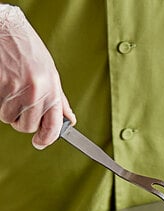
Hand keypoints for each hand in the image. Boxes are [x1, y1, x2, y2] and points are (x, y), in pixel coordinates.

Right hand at [0, 5, 74, 148]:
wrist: (6, 28)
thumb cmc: (29, 50)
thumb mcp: (51, 74)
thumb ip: (59, 100)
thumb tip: (69, 119)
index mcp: (52, 90)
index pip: (52, 126)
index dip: (46, 139)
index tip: (40, 143)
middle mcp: (35, 92)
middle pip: (27, 126)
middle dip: (22, 123)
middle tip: (21, 110)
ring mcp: (15, 88)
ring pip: (9, 117)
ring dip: (8, 111)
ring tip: (11, 92)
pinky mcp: (0, 84)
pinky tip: (3, 86)